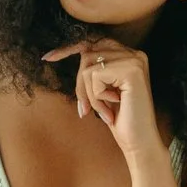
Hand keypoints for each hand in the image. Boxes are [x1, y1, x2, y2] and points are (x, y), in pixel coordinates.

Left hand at [41, 37, 160, 161]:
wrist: (139, 142)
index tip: (47, 58)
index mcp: (129, 56)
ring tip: (103, 111)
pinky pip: (94, 77)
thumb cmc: (120, 119)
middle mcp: (134, 54)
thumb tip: (58, 54)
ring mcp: (134, 60)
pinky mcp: (131, 70)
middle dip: (81, 85)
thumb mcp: (101, 90)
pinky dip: (95, 98)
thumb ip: (90, 71)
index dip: (68, 49)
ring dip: (89, 94)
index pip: (94, 43)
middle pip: (87, 56)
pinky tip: (110, 111)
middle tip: (85, 109)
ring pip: (88, 68)